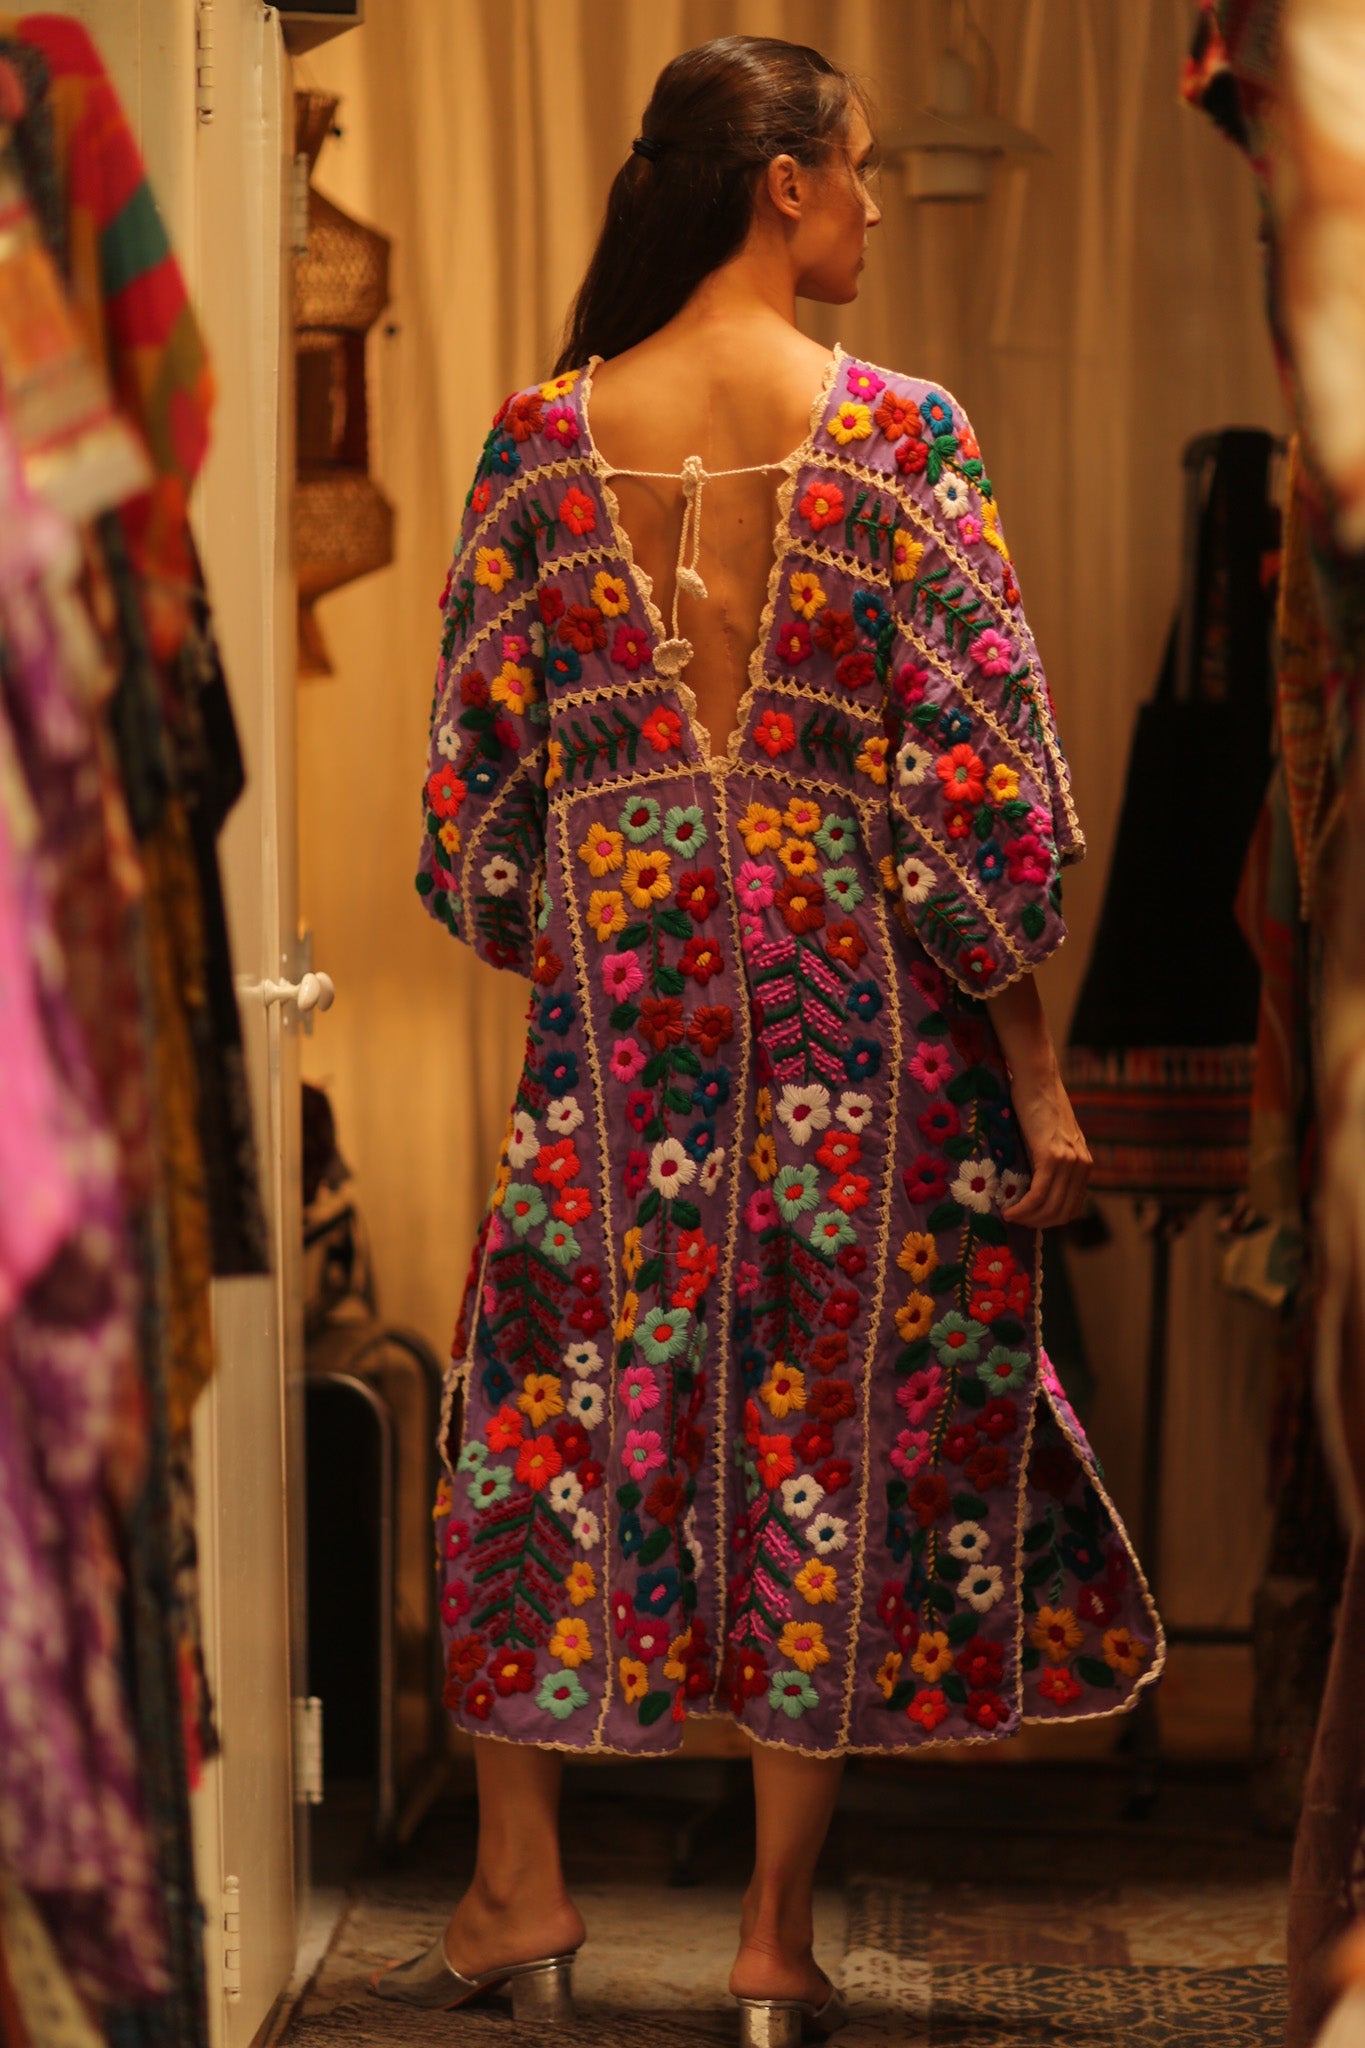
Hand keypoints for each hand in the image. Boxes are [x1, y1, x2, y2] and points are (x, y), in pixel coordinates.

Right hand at [1000, 1063, 1091, 1228]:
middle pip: (1063, 1212)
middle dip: (1038, 1224)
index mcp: (1084, 1163)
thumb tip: (1031, 1185)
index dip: (1049, 1220)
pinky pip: (1039, 1194)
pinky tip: (1009, 1211)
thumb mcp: (1050, 1137)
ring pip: (1051, 1207)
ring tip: (1010, 1216)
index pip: (1072, 1207)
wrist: (1037, 1078)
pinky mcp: (1052, 1156)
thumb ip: (1050, 1160)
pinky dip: (1023, 1208)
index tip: (1028, 1220)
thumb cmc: (1036, 1103)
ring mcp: (1069, 1161)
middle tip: (1015, 1221)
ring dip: (1028, 1219)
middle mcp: (1082, 1165)